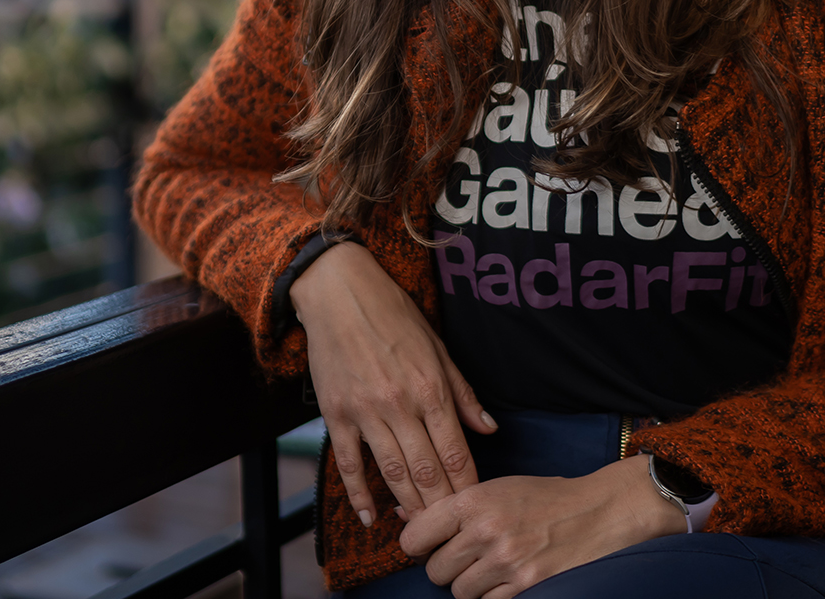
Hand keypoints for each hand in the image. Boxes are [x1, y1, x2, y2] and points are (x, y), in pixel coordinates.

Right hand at [290, 242, 497, 524]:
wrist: (340, 293)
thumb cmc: (394, 315)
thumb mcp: (438, 347)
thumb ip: (463, 394)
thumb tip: (489, 429)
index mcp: (430, 388)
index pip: (455, 453)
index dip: (467, 487)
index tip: (475, 509)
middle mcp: (399, 405)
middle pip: (426, 471)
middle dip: (441, 506)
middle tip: (450, 530)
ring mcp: (365, 412)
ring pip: (391, 473)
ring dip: (407, 505)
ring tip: (417, 529)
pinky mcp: (335, 415)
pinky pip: (348, 463)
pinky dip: (358, 494)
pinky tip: (370, 517)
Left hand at [397, 459, 684, 598]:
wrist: (595, 511)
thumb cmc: (543, 498)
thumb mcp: (496, 488)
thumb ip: (453, 506)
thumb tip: (403, 519)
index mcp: (473, 500)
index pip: (416, 536)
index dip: (417, 544)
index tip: (426, 546)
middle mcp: (485, 531)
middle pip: (434, 570)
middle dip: (445, 567)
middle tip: (464, 558)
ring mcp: (505, 562)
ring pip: (459, 592)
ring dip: (469, 584)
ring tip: (489, 567)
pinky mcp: (525, 586)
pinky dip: (492, 597)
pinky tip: (505, 580)